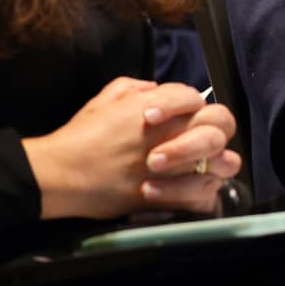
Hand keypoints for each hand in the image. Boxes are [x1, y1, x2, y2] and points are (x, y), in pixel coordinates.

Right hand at [23, 77, 242, 219]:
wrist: (61, 175)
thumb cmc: (81, 136)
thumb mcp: (105, 99)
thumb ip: (135, 88)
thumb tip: (155, 89)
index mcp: (157, 107)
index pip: (194, 96)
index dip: (187, 103)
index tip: (168, 116)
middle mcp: (172, 134)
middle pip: (220, 123)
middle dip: (215, 129)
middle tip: (199, 138)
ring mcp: (174, 168)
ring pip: (223, 161)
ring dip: (215, 162)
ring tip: (200, 165)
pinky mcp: (169, 197)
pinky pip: (205, 195)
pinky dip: (203, 192)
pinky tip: (190, 188)